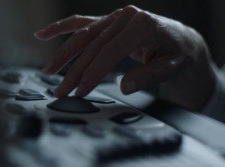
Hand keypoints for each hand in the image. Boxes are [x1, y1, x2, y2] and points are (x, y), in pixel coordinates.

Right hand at [35, 5, 214, 110]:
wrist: (181, 39)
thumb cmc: (178, 53)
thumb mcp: (173, 67)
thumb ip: (150, 76)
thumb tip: (125, 86)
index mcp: (143, 25)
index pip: (111, 51)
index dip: (94, 72)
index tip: (81, 90)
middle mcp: (126, 17)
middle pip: (93, 45)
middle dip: (75, 70)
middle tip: (62, 91)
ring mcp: (115, 17)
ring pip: (83, 35)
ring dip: (64, 54)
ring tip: (49, 71)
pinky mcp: (108, 21)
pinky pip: (81, 22)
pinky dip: (62, 28)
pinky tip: (43, 34)